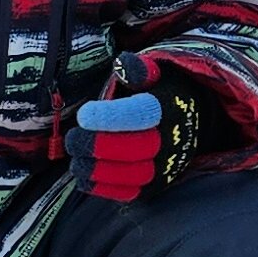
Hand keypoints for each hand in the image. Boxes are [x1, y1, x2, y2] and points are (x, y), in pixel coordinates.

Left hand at [69, 56, 199, 202]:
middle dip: (98, 146)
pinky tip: (83, 177)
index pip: (139, 115)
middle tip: (72, 140)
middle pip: (134, 148)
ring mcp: (164, 166)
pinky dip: (104, 188)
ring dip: (98, 170)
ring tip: (75, 160)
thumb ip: (138, 69)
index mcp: (166, 108)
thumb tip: (125, 63)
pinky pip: (130, 192)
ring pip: (131, 174)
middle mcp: (169, 139)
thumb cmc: (158, 94)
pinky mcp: (155, 186)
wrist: (185, 121)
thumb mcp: (153, 74)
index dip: (110, 117)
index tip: (84, 115)